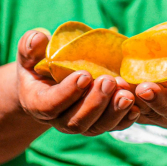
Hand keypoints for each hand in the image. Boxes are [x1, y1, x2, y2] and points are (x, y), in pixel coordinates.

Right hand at [16, 29, 139, 135]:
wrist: (47, 83)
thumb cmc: (38, 64)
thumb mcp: (30, 53)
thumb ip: (30, 46)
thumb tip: (39, 38)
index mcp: (38, 103)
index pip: (50, 105)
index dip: (67, 93)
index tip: (84, 75)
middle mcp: (59, 120)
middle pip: (76, 121)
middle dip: (95, 102)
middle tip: (109, 80)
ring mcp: (81, 124)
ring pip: (97, 127)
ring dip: (114, 111)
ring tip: (126, 93)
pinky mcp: (99, 123)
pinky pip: (113, 127)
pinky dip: (126, 119)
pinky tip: (136, 106)